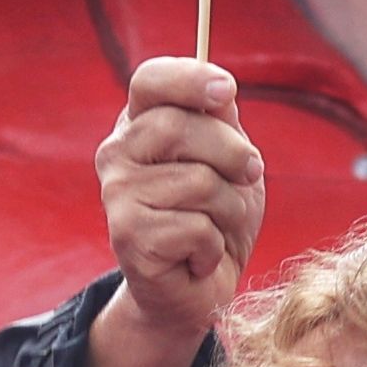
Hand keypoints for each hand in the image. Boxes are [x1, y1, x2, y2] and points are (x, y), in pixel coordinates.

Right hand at [88, 55, 264, 366]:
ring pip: (198, 182)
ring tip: (217, 226)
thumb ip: (221, 122)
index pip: (150, 80)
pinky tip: (199, 256)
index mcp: (139, 123)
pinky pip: (196, 227)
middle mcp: (117, 153)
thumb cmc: (215, 216)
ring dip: (230, 208)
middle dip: (233, 153)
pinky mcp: (128, 237)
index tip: (226, 91)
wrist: (199, 289)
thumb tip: (220, 92)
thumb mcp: (228, 160)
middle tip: (250, 174)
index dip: (189, 78)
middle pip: (179, 127)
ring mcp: (117, 195)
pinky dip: (214, 246)